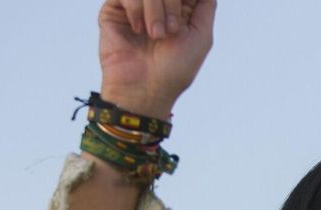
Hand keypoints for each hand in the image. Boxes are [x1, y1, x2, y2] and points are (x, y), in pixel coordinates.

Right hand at [97, 0, 215, 118]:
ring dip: (155, 9)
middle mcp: (157, 4)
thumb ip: (206, 6)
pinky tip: (138, 31)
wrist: (145, 89)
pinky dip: (136, 10)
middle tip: (171, 30)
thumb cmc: (174, 69)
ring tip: (156, 36)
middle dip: (172, 4)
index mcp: (179, 8)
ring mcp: (135, 5)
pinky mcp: (114, 9)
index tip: (181, 23)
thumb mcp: (201, 36)